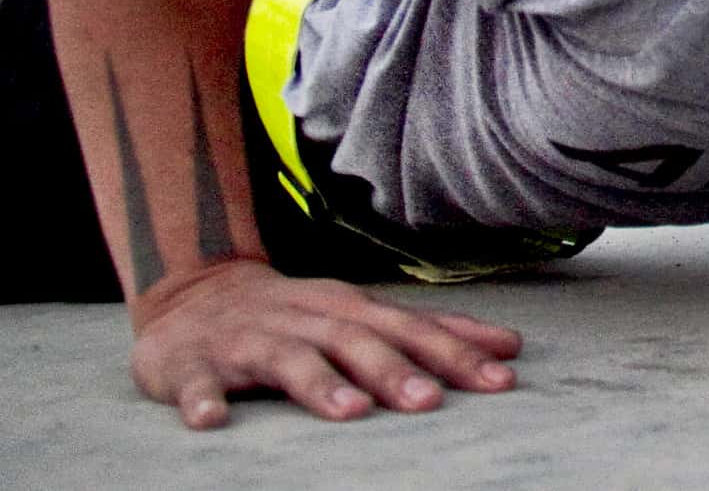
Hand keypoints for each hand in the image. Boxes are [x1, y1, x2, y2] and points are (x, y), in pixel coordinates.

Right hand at [128, 258, 522, 429]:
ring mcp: (247, 339)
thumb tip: (510, 347)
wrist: (193, 295)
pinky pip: (195, 383)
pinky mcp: (191, 364)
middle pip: (355, 341)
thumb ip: (432, 334)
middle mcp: (305, 319)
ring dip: (319, 384)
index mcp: (349, 309)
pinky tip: (213, 421)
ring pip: (286, 358)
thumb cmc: (299, 316)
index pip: (411, 329)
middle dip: (394, 370)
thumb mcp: (364, 316)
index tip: (501, 378)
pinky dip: (204, 400)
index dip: (456, 352)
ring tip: (351, 411)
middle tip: (430, 403)